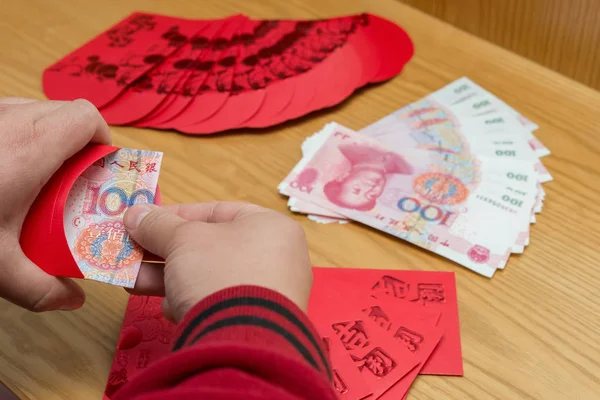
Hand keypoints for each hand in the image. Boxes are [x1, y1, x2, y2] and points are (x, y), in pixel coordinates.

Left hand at [0, 97, 110, 310]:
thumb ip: (40, 287)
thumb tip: (71, 299)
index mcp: (32, 147)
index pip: (87, 118)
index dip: (102, 140)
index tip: (97, 170)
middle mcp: (10, 120)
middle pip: (65, 114)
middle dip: (77, 145)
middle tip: (69, 183)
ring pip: (37, 111)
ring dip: (48, 140)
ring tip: (37, 179)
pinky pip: (9, 116)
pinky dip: (19, 136)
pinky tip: (5, 172)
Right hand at [124, 202, 312, 321]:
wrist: (242, 343)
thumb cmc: (219, 272)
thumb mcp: (183, 240)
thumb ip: (158, 225)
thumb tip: (135, 213)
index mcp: (270, 227)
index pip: (217, 212)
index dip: (175, 215)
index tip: (143, 221)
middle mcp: (275, 257)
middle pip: (209, 247)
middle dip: (164, 251)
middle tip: (130, 252)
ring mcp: (268, 292)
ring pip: (208, 278)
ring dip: (167, 278)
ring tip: (132, 281)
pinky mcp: (255, 323)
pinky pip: (218, 305)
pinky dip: (192, 304)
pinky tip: (173, 310)